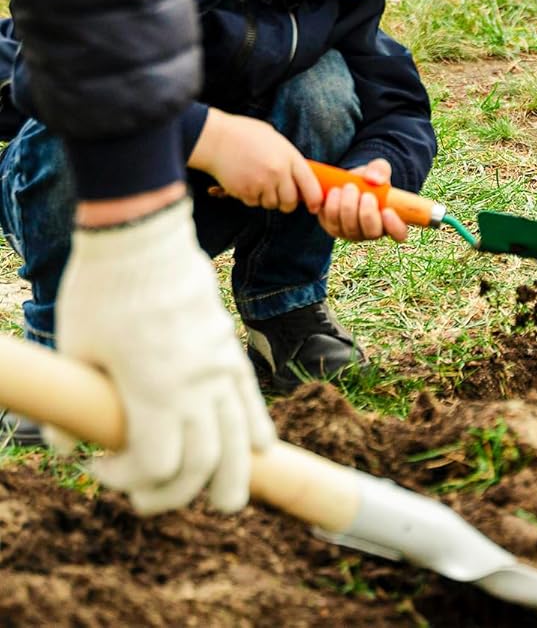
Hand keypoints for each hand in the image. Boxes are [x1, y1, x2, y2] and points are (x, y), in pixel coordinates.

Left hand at [50, 196, 274, 514]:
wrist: (143, 238)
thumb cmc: (100, 294)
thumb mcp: (74, 355)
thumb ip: (75, 411)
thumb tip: (72, 448)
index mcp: (156, 389)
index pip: (158, 467)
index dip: (127, 481)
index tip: (99, 466)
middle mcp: (198, 383)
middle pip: (205, 465)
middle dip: (176, 494)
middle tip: (145, 496)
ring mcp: (220, 365)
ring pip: (242, 439)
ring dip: (233, 477)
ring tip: (224, 502)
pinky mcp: (229, 349)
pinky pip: (254, 400)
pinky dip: (258, 431)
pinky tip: (260, 451)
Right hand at [190, 108, 324, 213]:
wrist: (216, 139)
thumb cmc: (246, 135)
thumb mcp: (276, 140)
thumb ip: (288, 158)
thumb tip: (298, 176)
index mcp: (289, 157)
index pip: (310, 185)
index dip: (315, 199)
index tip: (315, 206)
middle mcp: (278, 172)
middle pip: (290, 202)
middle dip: (288, 203)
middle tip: (283, 198)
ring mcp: (261, 183)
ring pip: (271, 204)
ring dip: (267, 199)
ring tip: (259, 181)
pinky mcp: (245, 192)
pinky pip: (253, 203)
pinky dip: (251, 197)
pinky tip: (246, 181)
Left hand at [316, 159, 407, 243]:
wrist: (347, 182)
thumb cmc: (369, 179)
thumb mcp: (378, 169)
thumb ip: (380, 170)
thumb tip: (373, 179)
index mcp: (390, 220)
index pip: (399, 233)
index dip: (395, 226)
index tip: (387, 210)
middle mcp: (372, 231)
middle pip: (372, 232)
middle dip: (367, 213)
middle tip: (364, 193)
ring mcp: (352, 233)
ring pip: (350, 229)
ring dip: (348, 207)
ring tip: (348, 187)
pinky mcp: (333, 229)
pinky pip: (331, 223)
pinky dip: (332, 207)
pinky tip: (334, 191)